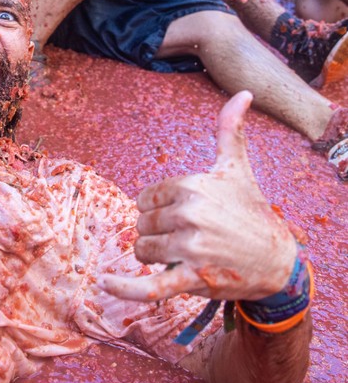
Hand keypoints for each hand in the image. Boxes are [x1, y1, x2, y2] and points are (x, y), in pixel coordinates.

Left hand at [98, 91, 295, 301]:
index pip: (144, 200)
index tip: (183, 215)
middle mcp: (190, 214)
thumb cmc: (251, 211)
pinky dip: (125, 289)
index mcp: (192, 186)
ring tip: (186, 255)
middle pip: (140, 225)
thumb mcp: (237, 169)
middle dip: (157, 233)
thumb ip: (230, 131)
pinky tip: (104, 284)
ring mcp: (191, 248)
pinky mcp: (192, 278)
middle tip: (189, 237)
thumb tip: (242, 93)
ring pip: (142, 251)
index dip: (157, 210)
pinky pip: (149, 287)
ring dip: (155, 257)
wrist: (277, 261)